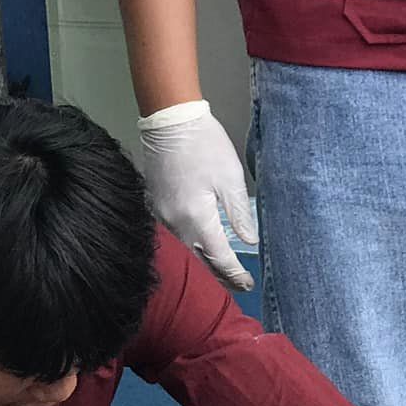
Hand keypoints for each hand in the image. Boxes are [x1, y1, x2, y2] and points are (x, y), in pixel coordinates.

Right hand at [137, 100, 258, 290]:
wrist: (169, 119)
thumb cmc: (203, 143)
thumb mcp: (230, 178)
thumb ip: (240, 214)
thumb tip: (249, 241)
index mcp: (197, 218)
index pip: (219, 258)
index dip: (235, 274)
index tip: (248, 284)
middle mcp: (175, 223)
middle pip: (199, 262)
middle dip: (220, 277)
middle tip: (237, 287)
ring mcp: (162, 216)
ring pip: (185, 252)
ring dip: (203, 265)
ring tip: (221, 275)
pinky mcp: (155, 206)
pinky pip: (173, 237)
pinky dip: (189, 248)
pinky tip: (198, 251)